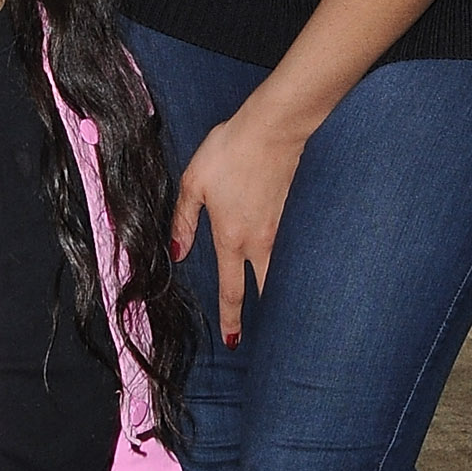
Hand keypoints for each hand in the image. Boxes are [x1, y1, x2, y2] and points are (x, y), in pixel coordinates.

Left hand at [170, 96, 306, 346]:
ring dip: (278, 290)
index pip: (232, 290)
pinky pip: (290, 249)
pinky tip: (287, 265)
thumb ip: (183, 221)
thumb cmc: (229, 152)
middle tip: (264, 332)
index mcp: (232, 238)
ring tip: (278, 307)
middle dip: (265, 315)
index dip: (231, 319)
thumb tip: (177, 252)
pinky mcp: (293, 213)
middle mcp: (260, 241)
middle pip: (266, 289)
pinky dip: (289, 264)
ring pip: (281, 271)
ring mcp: (281, 228)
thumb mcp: (193, 183)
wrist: (272, 128)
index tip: (233, 342)